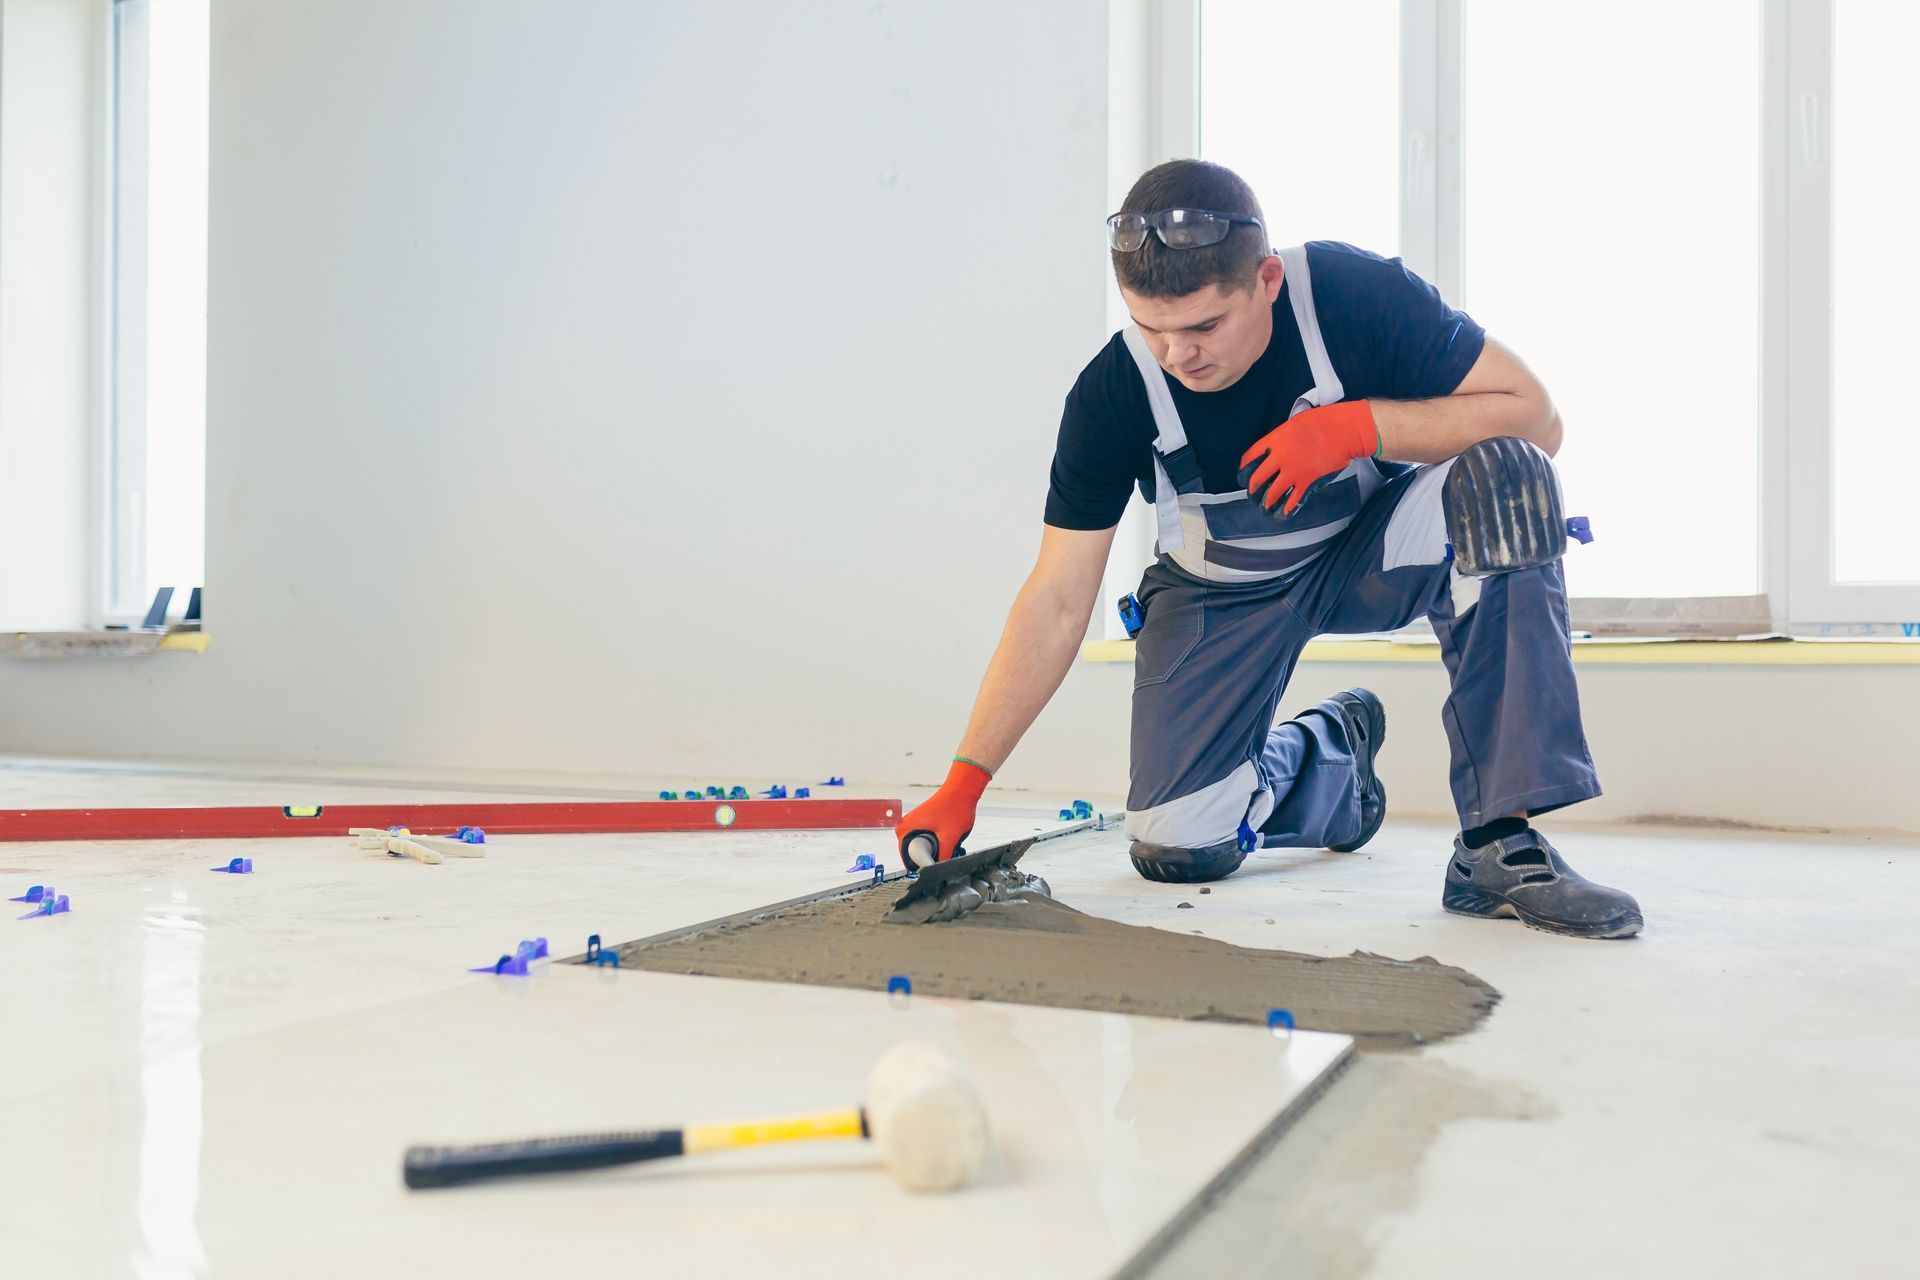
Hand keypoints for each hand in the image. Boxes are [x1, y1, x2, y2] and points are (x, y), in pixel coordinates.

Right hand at [896, 759, 991, 867]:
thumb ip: (942, 858)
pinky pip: (926, 840)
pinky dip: (938, 843)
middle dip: (932, 857)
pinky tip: (949, 836)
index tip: (939, 865)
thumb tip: (939, 871)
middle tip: (948, 852)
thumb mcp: (949, 838)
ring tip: (950, 842)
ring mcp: (912, 824)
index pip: (909, 861)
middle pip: (916, 855)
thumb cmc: (954, 807)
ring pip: (923, 848)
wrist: (961, 789)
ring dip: (936, 850)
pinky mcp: (921, 823)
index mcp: (904, 831)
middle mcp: (904, 827)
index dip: (925, 867)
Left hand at [1237, 400, 1379, 516]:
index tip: (1242, 476)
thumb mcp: (1295, 422)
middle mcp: (1280, 458)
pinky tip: (1283, 514)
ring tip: (1265, 509)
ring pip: (1272, 494)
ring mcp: (1293, 472)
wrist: (1345, 430)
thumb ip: (1283, 437)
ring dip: (1266, 504)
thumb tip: (1278, 446)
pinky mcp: (1308, 482)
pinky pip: (1293, 501)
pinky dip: (1286, 510)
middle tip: (1252, 495)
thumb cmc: (1325, 421)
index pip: (1250, 458)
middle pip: (1257, 480)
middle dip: (1252, 491)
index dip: (1243, 470)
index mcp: (1275, 440)